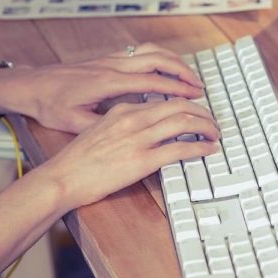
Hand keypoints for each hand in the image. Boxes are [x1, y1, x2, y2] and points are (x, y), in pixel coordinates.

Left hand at [0, 43, 205, 133]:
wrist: (29, 85)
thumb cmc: (50, 106)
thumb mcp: (75, 123)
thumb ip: (105, 126)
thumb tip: (131, 135)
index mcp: (107, 83)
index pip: (151, 82)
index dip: (176, 88)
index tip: (195, 96)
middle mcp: (111, 66)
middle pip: (156, 60)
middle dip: (182, 72)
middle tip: (200, 87)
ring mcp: (109, 60)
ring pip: (150, 52)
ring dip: (173, 62)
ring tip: (190, 77)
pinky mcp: (107, 60)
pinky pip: (140, 54)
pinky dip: (160, 60)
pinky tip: (167, 72)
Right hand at [35, 97, 219, 211]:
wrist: (63, 176)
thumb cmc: (77, 161)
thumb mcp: (99, 132)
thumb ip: (122, 127)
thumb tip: (142, 132)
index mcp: (123, 110)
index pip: (163, 100)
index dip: (186, 104)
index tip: (197, 112)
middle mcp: (132, 119)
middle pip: (179, 105)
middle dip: (202, 112)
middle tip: (213, 122)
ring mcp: (138, 138)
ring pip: (183, 122)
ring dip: (206, 126)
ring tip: (215, 133)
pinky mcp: (142, 160)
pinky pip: (180, 148)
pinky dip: (199, 146)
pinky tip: (208, 149)